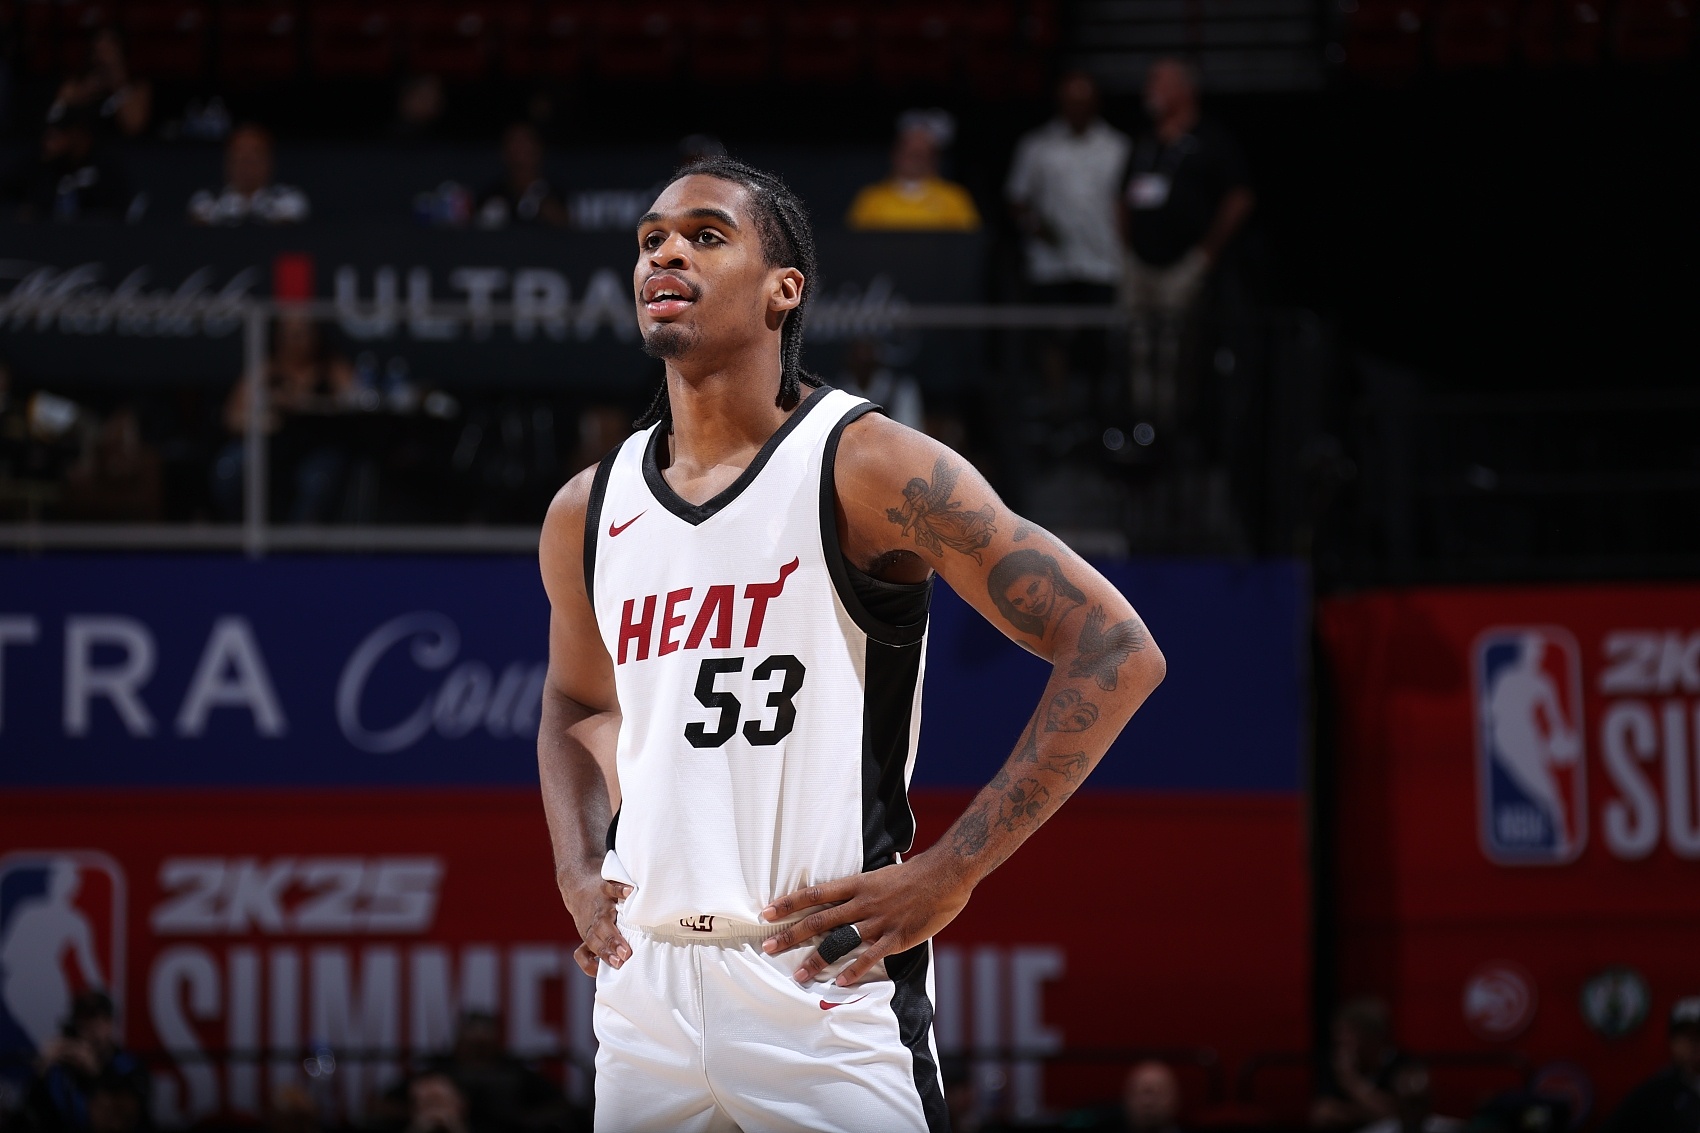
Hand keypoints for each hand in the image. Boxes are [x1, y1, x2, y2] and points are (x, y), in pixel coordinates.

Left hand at [558, 873, 630, 976]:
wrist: (577, 882)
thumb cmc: (589, 914)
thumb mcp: (590, 933)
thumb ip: (600, 950)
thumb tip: (614, 974)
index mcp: (589, 934)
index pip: (593, 949)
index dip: (604, 957)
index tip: (618, 964)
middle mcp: (593, 921)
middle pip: (599, 936)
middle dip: (611, 947)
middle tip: (624, 957)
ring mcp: (600, 905)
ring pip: (604, 919)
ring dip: (614, 929)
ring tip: (626, 938)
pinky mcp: (605, 886)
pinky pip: (611, 887)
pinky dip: (620, 889)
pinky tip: (630, 892)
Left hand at [759, 850, 974, 985]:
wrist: (945, 874)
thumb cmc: (914, 875)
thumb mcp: (880, 876)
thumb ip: (860, 890)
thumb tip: (840, 899)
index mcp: (857, 884)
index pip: (815, 893)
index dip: (789, 903)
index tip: (767, 912)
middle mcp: (863, 902)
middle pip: (819, 920)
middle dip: (791, 935)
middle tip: (768, 948)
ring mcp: (878, 921)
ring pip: (840, 941)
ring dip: (817, 959)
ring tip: (798, 974)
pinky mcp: (896, 937)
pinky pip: (870, 956)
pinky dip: (853, 970)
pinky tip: (839, 982)